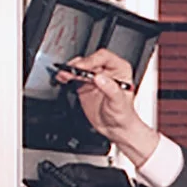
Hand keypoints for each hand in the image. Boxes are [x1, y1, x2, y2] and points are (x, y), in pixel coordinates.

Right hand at [56, 49, 158, 165]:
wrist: (116, 129)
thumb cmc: (124, 116)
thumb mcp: (118, 103)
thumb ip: (111, 89)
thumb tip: (100, 78)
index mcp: (120, 69)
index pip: (103, 57)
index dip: (91, 60)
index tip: (82, 68)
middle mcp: (107, 70)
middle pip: (89, 60)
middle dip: (78, 66)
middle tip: (70, 72)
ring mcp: (95, 77)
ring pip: (80, 67)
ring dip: (70, 70)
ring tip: (63, 75)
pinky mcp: (85, 84)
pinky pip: (74, 76)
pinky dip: (67, 76)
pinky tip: (62, 78)